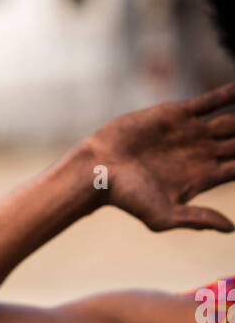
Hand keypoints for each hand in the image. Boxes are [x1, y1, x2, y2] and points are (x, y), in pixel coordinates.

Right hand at [87, 79, 234, 232]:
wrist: (100, 169)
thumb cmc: (128, 198)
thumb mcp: (164, 217)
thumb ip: (198, 219)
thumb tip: (230, 229)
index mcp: (202, 178)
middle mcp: (201, 153)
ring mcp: (191, 132)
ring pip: (231, 121)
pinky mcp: (178, 113)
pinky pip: (210, 101)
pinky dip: (229, 94)